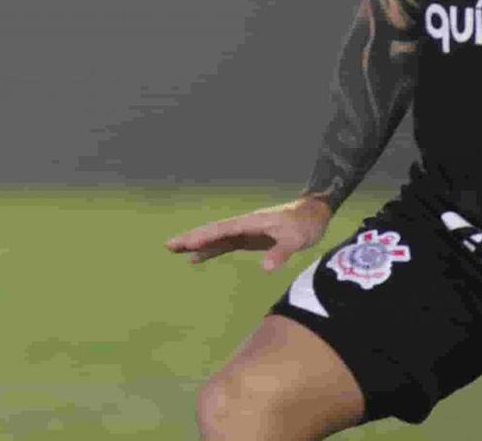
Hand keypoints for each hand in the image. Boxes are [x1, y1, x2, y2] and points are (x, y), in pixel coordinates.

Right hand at [164, 195, 334, 271]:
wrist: (313, 213)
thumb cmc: (305, 224)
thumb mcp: (296, 239)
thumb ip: (280, 253)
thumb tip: (265, 269)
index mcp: (250, 222)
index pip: (222, 230)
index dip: (204, 237)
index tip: (187, 244)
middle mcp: (243, 226)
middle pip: (212, 232)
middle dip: (190, 238)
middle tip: (168, 245)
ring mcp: (244, 232)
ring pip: (214, 238)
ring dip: (195, 244)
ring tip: (173, 250)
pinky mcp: (248, 239)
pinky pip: (224, 245)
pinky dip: (209, 251)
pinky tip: (196, 258)